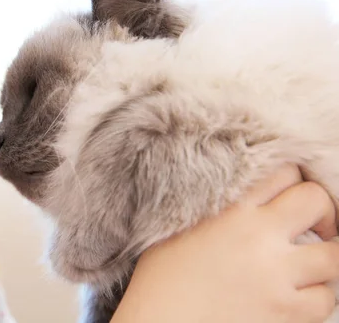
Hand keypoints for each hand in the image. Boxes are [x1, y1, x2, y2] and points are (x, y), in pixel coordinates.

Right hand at [111, 164, 338, 322]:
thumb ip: (217, 207)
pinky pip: (326, 298)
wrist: (159, 322)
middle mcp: (257, 235)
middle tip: (315, 226)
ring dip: (323, 258)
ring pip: (333, 255)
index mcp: (230, 210)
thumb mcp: (180, 226)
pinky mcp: (284, 311)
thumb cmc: (161, 278)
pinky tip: (295, 295)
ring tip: (306, 265)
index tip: (286, 198)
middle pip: (316, 201)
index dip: (291, 183)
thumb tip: (244, 198)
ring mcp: (275, 274)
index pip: (284, 173)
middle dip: (322, 211)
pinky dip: (317, 296)